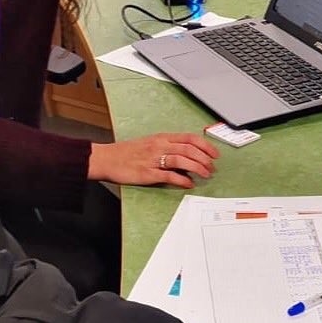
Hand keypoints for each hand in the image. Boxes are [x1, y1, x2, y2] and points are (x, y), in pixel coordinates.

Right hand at [87, 132, 218, 186]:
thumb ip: (167, 148)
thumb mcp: (149, 143)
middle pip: (189, 149)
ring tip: (206, 174)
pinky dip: (182, 180)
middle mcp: (159, 146)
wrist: (106, 159)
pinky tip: (189, 184)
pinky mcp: (147, 173)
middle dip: (205, 158)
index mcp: (161, 138)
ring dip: (197, 168)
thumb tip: (187, 157)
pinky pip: (169, 176)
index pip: (189, 138)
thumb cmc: (127, 152)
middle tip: (213, 167)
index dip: (205, 145)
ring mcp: (153, 160)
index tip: (215, 153)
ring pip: (182, 160)